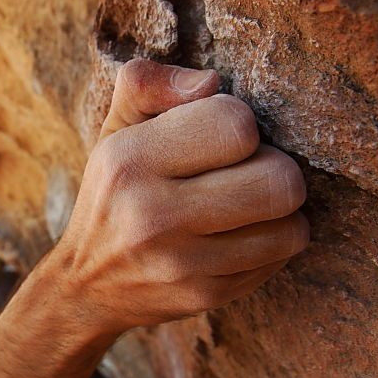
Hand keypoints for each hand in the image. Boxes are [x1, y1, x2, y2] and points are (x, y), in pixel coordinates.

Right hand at [51, 59, 308, 331]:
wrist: (86, 286)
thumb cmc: (113, 195)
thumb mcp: (115, 130)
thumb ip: (149, 85)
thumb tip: (211, 82)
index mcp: (129, 161)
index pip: (235, 124)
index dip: (239, 124)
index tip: (217, 139)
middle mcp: (152, 215)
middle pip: (280, 179)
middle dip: (274, 167)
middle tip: (248, 172)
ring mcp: (181, 263)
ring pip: (291, 225)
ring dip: (280, 211)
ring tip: (248, 205)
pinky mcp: (205, 295)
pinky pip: (280, 259)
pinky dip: (270, 243)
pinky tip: (239, 237)